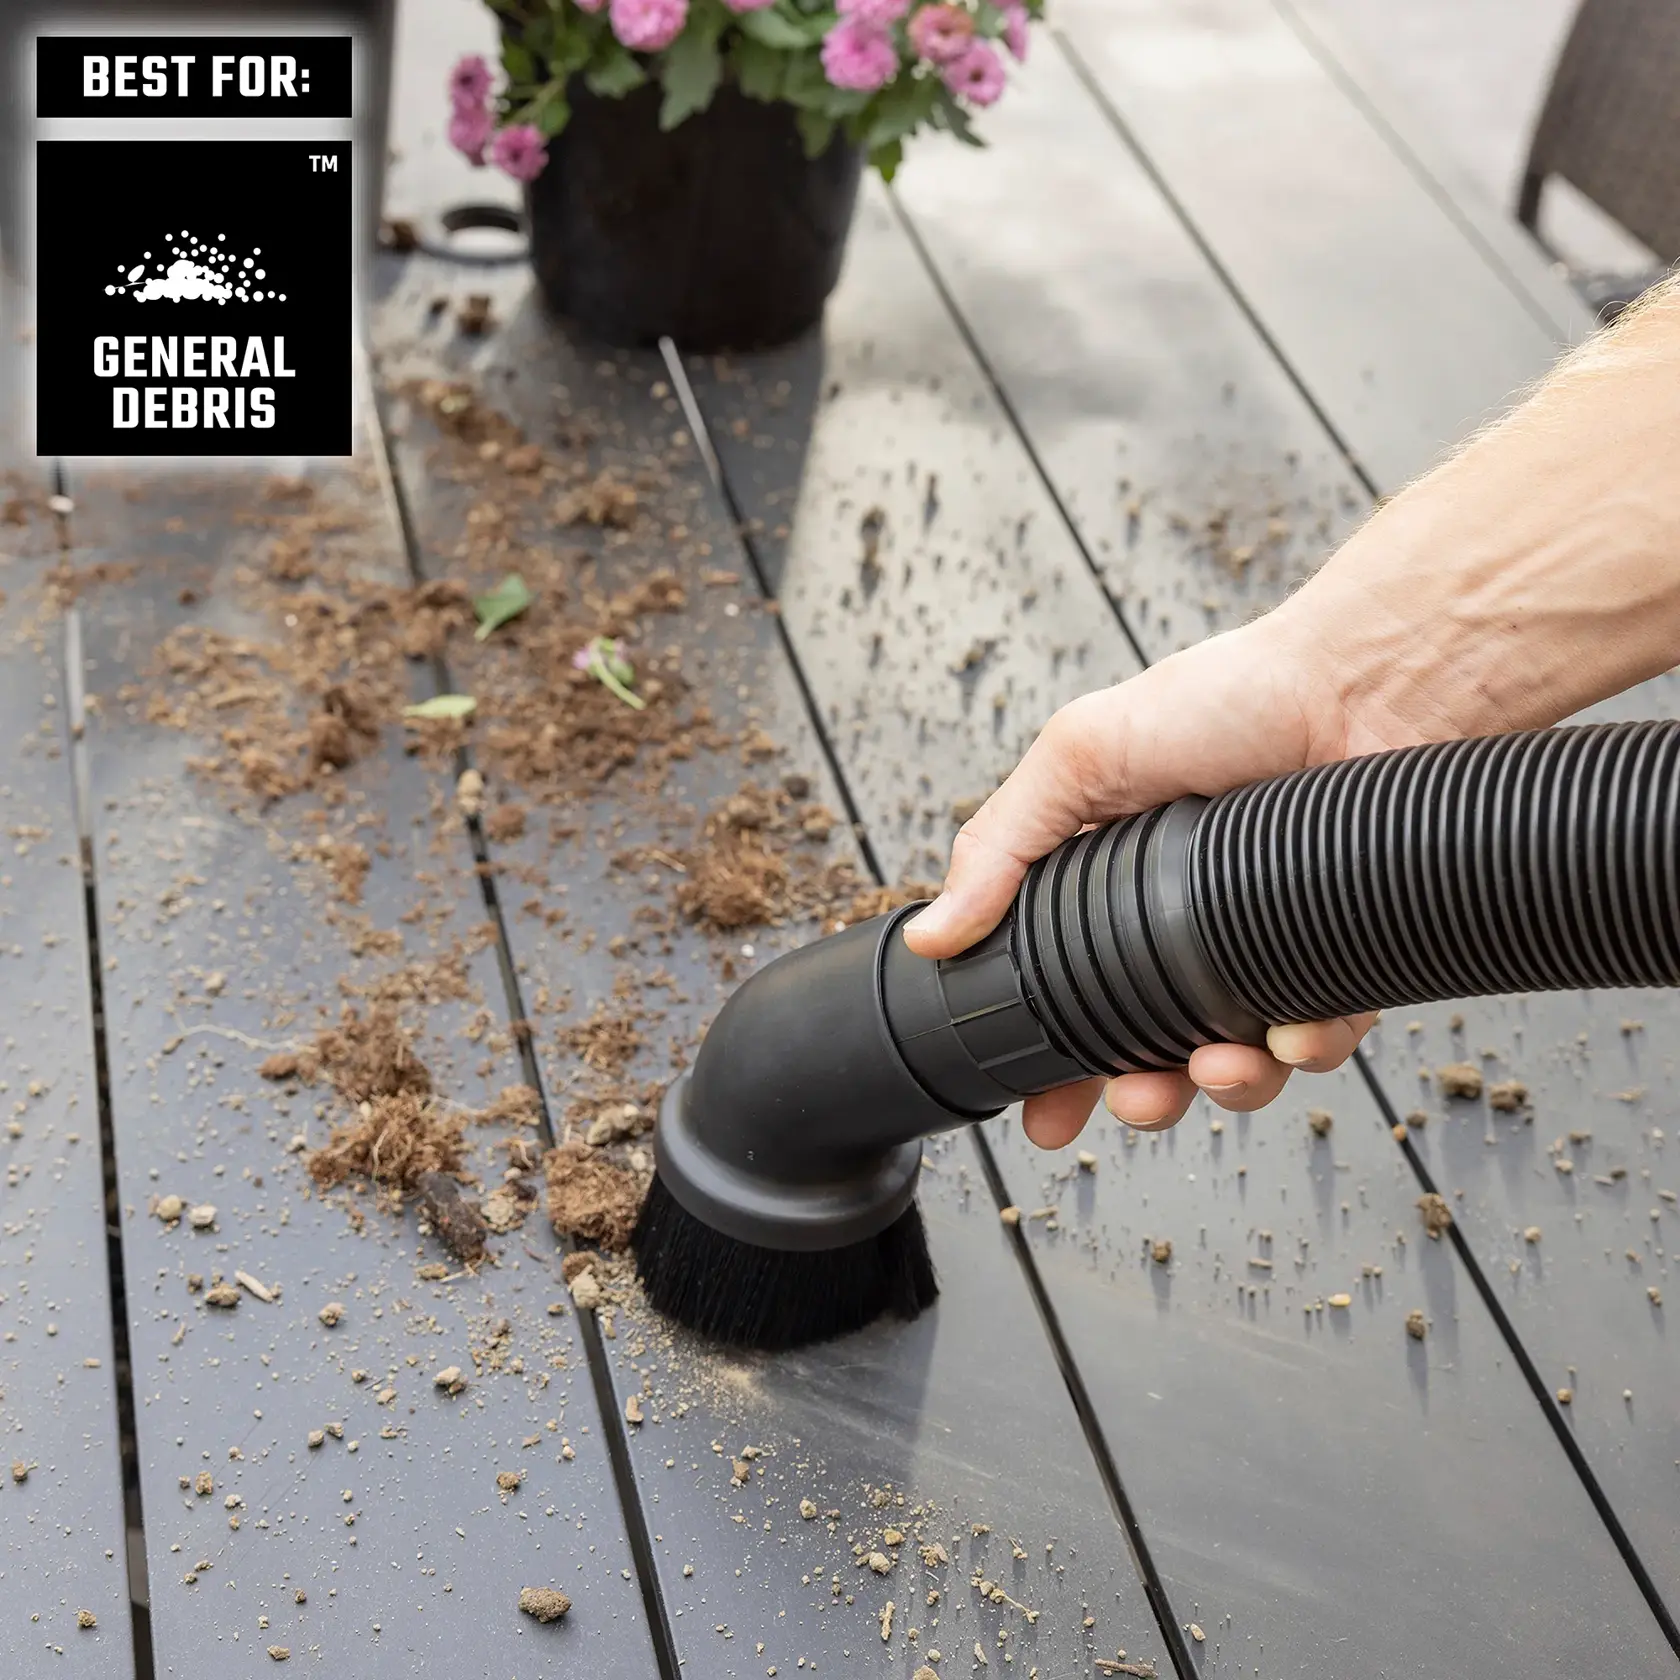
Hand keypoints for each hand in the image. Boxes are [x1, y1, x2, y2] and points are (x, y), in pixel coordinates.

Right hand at [902, 616, 1406, 1147]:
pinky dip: (1303, 1050)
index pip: (1068, 996)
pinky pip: (1319, 1037)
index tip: (1042, 1110)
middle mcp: (1187, 927)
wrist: (1366, 684)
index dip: (1051, 1061)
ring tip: (1216, 1071)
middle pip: (1151, 1048)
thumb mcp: (1080, 756)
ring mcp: (1264, 946)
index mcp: (1112, 887)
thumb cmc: (1231, 697)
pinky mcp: (1340, 959)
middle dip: (1142, 1094)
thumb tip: (930, 934)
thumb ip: (1001, 846)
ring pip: (1236, 1061)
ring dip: (1222, 1086)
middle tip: (1138, 1098)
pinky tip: (1291, 1033)